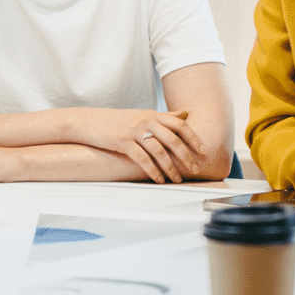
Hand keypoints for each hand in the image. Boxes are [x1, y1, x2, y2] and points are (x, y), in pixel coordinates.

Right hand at [61, 109, 206, 182]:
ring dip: (170, 168)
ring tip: (177, 179)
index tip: (204, 151)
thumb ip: (164, 116)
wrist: (91, 121)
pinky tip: (158, 179)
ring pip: (159, 151)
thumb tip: (184, 114)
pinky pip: (142, 159)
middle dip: (186, 156)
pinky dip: (153, 171)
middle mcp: (146, 121)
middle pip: (173, 139)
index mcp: (153, 114)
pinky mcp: (123, 142)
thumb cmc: (118, 121)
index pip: (180, 124)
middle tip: (194, 169)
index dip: (194, 138)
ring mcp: (135, 131)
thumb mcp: (142, 114)